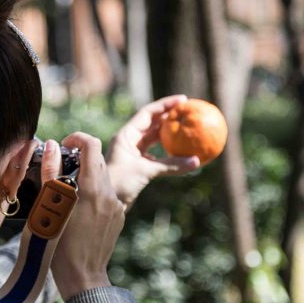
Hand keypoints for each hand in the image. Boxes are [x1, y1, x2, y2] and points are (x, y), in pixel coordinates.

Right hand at [40, 135, 125, 299]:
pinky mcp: (119, 217)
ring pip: (102, 179)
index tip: (63, 146)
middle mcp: (110, 194)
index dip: (76, 138)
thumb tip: (51, 145)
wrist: (83, 277)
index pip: (91, 145)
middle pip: (97, 161)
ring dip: (85, 178)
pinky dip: (93, 195)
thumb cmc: (59, 246)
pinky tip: (79, 212)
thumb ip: (51, 173)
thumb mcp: (49, 208)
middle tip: (59, 171)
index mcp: (92, 189)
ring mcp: (117, 206)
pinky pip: (107, 196)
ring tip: (66, 196)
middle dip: (79, 159)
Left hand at [105, 95, 200, 210]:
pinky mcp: (138, 165)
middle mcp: (129, 141)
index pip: (148, 113)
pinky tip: (182, 152)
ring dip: (169, 133)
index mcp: (126, 135)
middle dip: (169, 116)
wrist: (107, 203)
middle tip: (187, 111)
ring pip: (154, 138)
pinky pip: (157, 154)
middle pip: (152, 122)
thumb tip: (196, 161)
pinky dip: (169, 152)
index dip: (165, 104)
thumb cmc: (120, 183)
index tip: (183, 99)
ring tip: (187, 127)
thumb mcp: (146, 171)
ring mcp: (134, 153)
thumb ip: (171, 165)